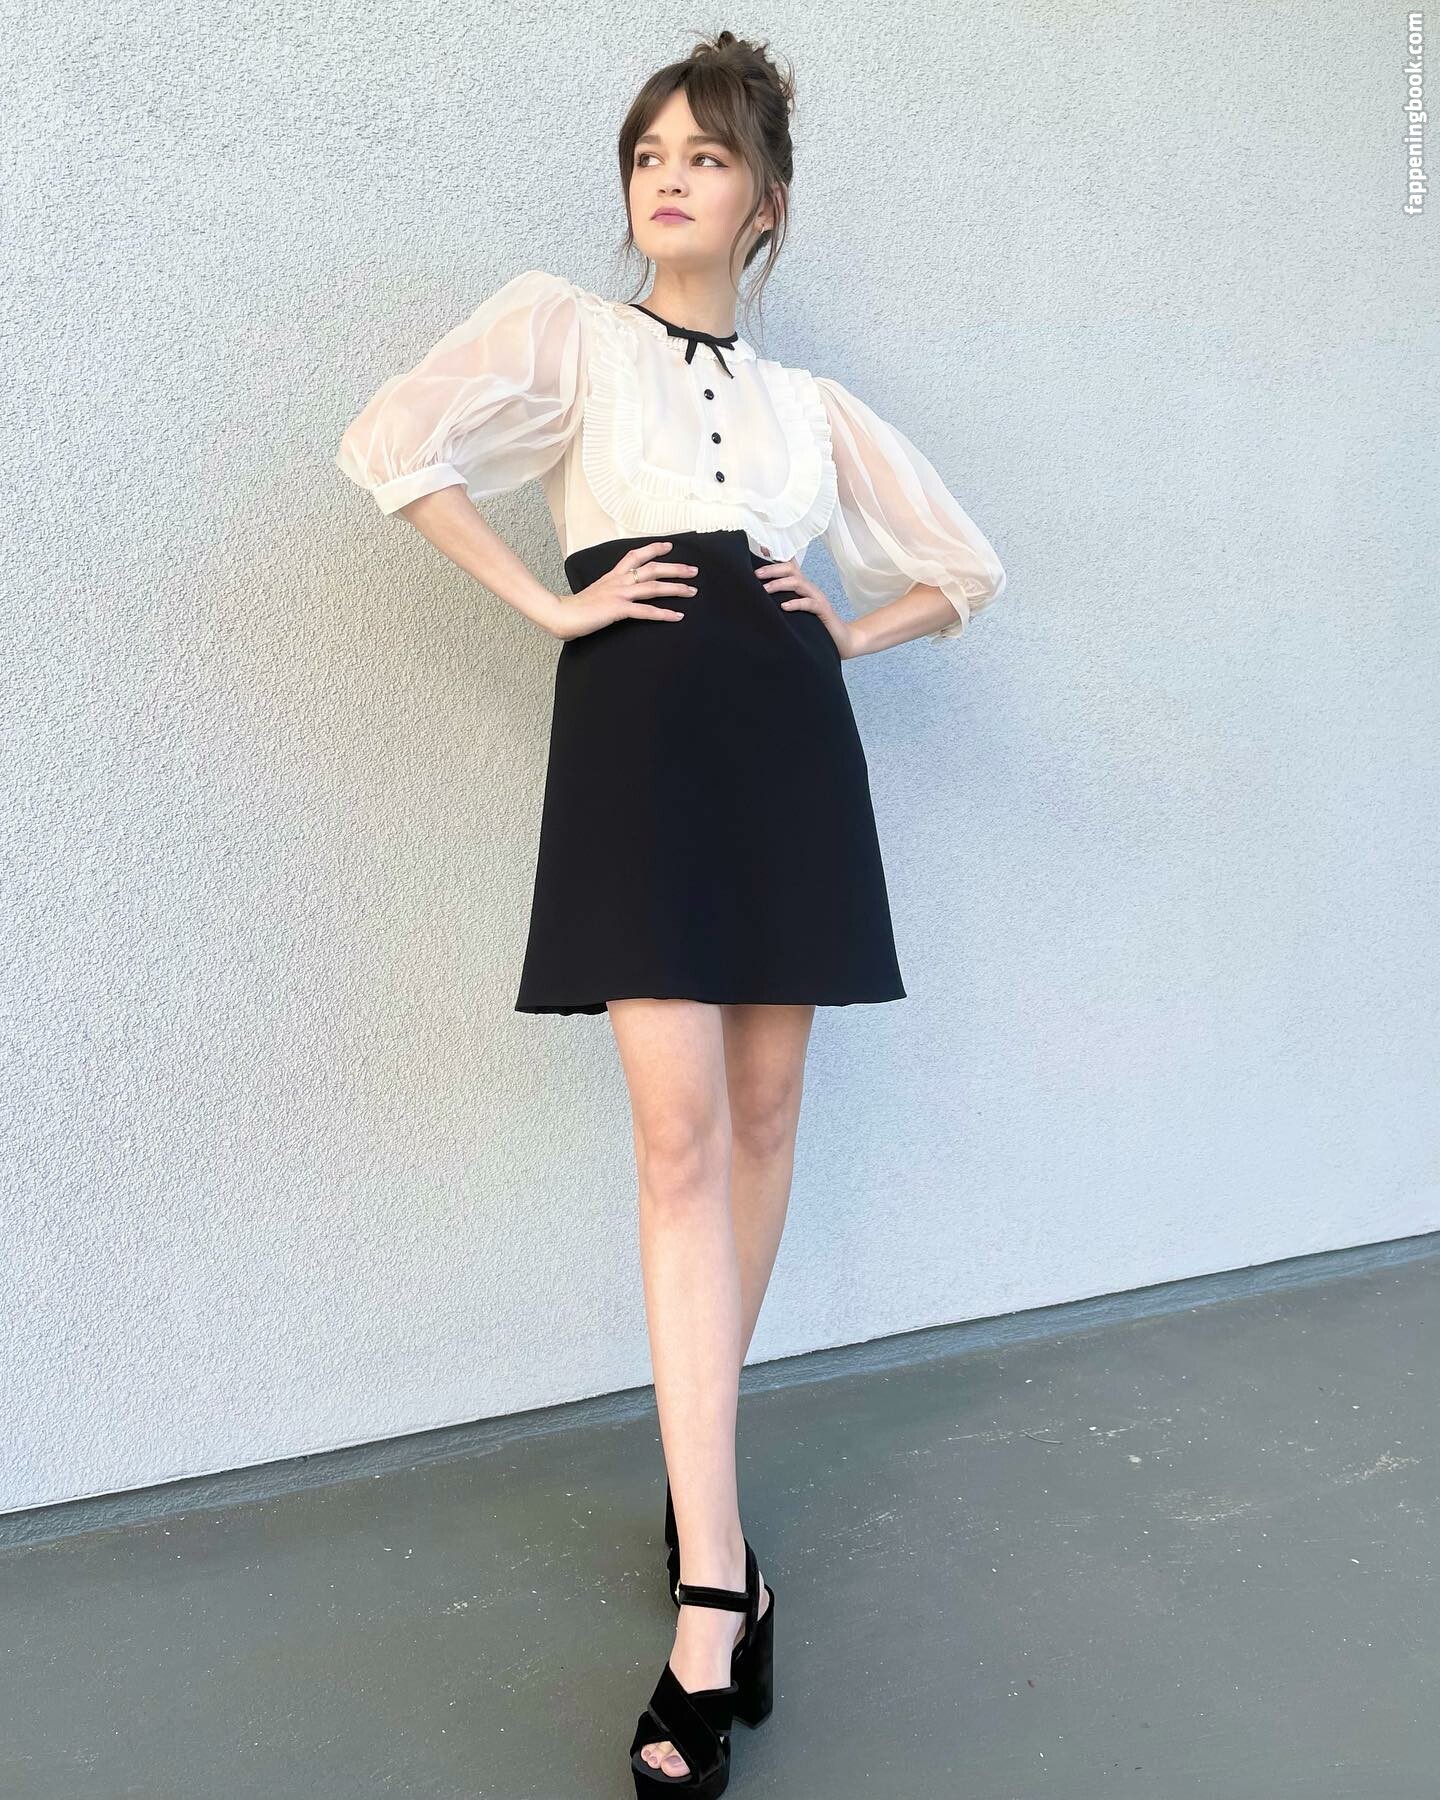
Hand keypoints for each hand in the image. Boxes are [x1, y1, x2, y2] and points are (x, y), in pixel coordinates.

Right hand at [547, 541, 697, 640]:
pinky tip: (677, 615)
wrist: (561, 614)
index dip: (653, 548)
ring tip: (692, 591)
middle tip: (694, 570)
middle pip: (652, 568)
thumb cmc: (575, 608)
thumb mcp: (595, 594)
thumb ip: (608, 592)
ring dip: (676, 588)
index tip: (669, 546)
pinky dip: (664, 614)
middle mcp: (618, 581)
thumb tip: (617, 597)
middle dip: (676, 568)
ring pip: (653, 587)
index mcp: (612, 576)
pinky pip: (646, 611)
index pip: (635, 555)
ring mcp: (619, 594)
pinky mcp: (618, 609)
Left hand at [754, 547, 860, 659]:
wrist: (841, 639)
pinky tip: (784, 607)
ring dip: (779, 584)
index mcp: (801, 586)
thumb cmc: (815, 625)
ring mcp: (817, 597)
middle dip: (772, 569)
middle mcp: (809, 588)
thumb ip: (782, 601)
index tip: (762, 548)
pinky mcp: (822, 610)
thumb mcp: (796, 610)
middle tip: (756, 574)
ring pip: (798, 583)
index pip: (789, 566)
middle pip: (791, 569)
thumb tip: (760, 599)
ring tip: (765, 589)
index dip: (776, 556)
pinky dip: (796, 604)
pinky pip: (809, 604)